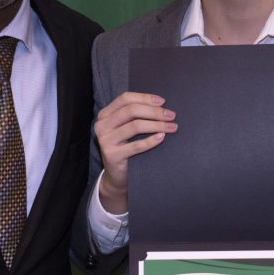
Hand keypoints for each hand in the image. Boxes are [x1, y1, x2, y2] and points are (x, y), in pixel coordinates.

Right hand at [94, 92, 176, 214]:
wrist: (117, 176)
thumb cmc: (126, 148)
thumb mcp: (126, 128)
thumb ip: (136, 116)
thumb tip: (162, 105)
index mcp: (105, 115)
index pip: (125, 99)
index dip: (145, 98)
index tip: (163, 102)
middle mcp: (102, 125)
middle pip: (131, 111)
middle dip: (154, 112)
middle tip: (171, 116)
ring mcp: (105, 141)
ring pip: (135, 126)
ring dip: (157, 125)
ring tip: (172, 127)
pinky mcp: (111, 155)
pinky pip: (135, 146)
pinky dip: (151, 141)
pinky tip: (162, 137)